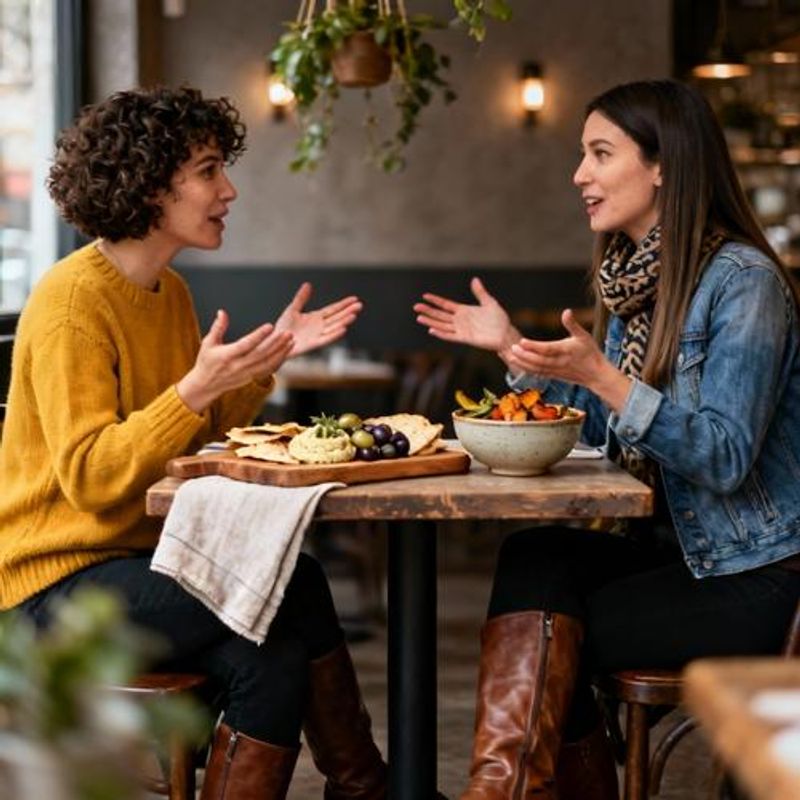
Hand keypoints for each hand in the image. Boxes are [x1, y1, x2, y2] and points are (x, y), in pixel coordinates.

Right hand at [177, 309, 293, 412]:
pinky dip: (279, 362)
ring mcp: (246, 374)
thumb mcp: (208, 343)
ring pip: (268, 363)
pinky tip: (286, 352)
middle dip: (276, 343)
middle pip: (261, 354)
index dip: (259, 335)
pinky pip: (268, 371)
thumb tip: (222, 312)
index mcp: (227, 356)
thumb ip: (217, 327)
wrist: (206, 385)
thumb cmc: (207, 361)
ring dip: (281, 352)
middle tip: (288, 333)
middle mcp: (238, 366)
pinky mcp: (252, 378)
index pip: (246, 344)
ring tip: (291, 341)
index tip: (270, 326)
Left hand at [276, 282, 362, 357]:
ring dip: (344, 321)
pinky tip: (343, 329)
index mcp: (316, 317)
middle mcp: (320, 326)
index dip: (344, 304)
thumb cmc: (283, 327)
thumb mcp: (292, 309)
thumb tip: (308, 284)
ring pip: (334, 327)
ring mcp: (318, 335)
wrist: (275, 341)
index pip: (333, 309)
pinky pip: (326, 339)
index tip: (355, 299)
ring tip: (353, 315)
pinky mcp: (313, 344)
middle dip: (348, 311)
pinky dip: (334, 334)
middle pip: (337, 317)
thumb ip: (301, 298)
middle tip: (360, 305)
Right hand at [413, 277, 520, 359]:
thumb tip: (474, 279)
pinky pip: (450, 336)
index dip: (435, 300)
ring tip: (419, 318)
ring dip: (430, 322)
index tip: (425, 296)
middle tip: (415, 307)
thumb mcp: (489, 302)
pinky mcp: (465, 338)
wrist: (505, 334)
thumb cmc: (499, 320)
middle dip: (428, 311)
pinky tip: (432, 330)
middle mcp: (460, 320)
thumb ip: (480, 292)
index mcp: (464, 311)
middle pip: (440, 315)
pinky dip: (441, 334)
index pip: (445, 305)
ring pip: (442, 325)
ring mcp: (461, 329)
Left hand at [507, 309, 631, 412]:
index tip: (522, 341)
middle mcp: (559, 362)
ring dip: (522, 363)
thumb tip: (566, 311)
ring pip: (536, 369)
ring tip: (510, 356)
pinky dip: (527, 369)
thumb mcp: (584, 335)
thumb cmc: (590, 353)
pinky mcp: (554, 376)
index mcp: (566, 350)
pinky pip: (538, 373)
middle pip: (539, 361)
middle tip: (512, 348)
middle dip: (524, 355)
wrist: (596, 374)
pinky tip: (518, 364)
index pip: (547, 349)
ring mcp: (556, 371)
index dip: (534, 346)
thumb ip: (572, 324)